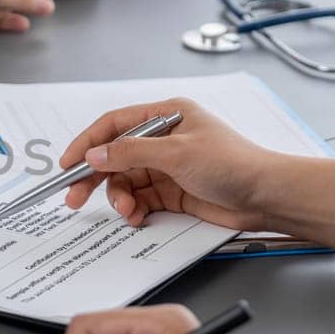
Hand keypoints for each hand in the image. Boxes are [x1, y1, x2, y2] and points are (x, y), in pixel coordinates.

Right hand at [61, 98, 281, 230]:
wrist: (266, 197)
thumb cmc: (232, 163)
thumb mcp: (176, 153)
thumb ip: (130, 153)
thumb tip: (95, 155)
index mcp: (166, 116)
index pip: (115, 125)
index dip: (88, 143)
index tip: (68, 164)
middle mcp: (165, 139)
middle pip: (116, 156)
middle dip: (96, 177)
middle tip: (75, 197)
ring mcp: (168, 167)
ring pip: (126, 181)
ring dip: (119, 197)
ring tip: (126, 211)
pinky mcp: (174, 192)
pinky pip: (141, 199)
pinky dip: (134, 209)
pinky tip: (137, 217)